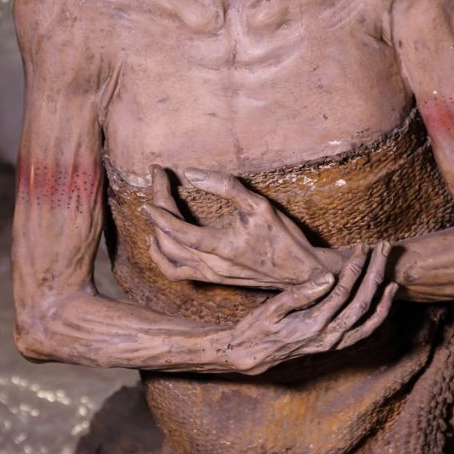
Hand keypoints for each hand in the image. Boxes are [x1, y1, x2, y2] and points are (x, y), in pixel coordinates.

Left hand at [143, 165, 335, 288]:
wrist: (299, 273)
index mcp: (219, 247)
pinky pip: (175, 273)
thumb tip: (191, 173)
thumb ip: (225, 186)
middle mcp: (209, 266)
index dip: (159, 203)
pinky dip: (161, 257)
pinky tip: (157, 241)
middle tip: (158, 181)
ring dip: (156, 231)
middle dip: (157, 206)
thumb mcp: (258, 205)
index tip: (154, 177)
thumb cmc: (282, 237)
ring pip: (166, 257)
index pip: (174, 227)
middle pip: (166, 238)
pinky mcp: (212, 279)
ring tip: (156, 205)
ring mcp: (209, 276)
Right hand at [215, 244, 397, 374]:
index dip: (355, 267)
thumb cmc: (259, 327)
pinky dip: (379, 315)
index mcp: (313, 324)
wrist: (251, 356)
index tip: (362, 247)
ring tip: (391, 270)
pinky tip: (385, 297)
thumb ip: (301, 293)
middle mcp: (329, 336)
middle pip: (362, 302)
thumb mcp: (272, 308)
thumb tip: (329, 277)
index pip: (343, 291)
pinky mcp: (335, 345)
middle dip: (375, 272)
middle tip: (383, 248)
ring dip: (383, 294)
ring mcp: (334, 343)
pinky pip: (365, 332)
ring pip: (369, 320)